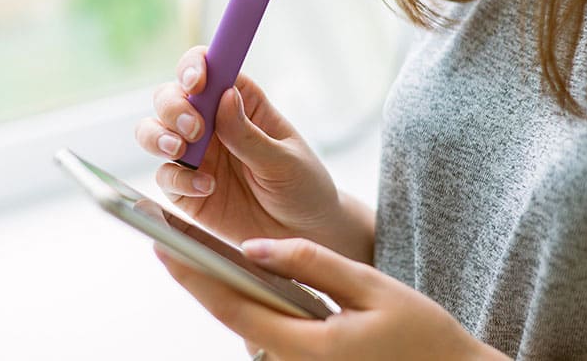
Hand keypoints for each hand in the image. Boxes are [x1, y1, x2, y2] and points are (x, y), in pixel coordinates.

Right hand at [135, 46, 370, 260]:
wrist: (305, 236)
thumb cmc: (303, 188)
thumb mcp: (285, 160)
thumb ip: (250, 135)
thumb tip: (223, 97)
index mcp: (241, 103)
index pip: (209, 69)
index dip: (195, 66)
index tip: (197, 81)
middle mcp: (211, 124)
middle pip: (171, 97)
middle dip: (173, 107)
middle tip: (195, 128)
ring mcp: (195, 156)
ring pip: (153, 132)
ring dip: (158, 135)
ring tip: (182, 151)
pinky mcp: (185, 190)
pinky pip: (165, 177)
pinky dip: (178, 180)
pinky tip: (206, 188)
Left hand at [154, 238, 509, 360]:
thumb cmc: (422, 335)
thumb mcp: (372, 288)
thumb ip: (312, 264)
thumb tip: (255, 247)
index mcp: (308, 347)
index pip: (234, 308)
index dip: (194, 276)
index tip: (164, 245)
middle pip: (230, 317)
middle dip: (194, 278)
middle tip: (166, 239)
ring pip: (246, 325)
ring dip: (219, 289)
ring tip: (194, 249)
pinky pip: (267, 332)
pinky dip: (247, 302)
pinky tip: (240, 276)